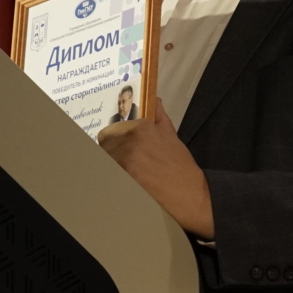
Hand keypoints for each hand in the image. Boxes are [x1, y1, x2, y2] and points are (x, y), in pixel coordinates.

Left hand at [97, 98, 214, 237]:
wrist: (187, 192)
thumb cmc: (179, 164)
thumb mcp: (170, 134)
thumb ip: (159, 115)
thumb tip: (154, 100)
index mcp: (140, 127)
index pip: (112, 128)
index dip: (115, 137)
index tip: (119, 143)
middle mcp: (128, 141)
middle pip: (105, 142)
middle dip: (112, 148)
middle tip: (123, 157)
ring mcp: (122, 160)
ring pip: (105, 157)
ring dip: (111, 161)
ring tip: (126, 169)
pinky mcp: (120, 178)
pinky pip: (109, 172)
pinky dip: (113, 174)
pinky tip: (126, 178)